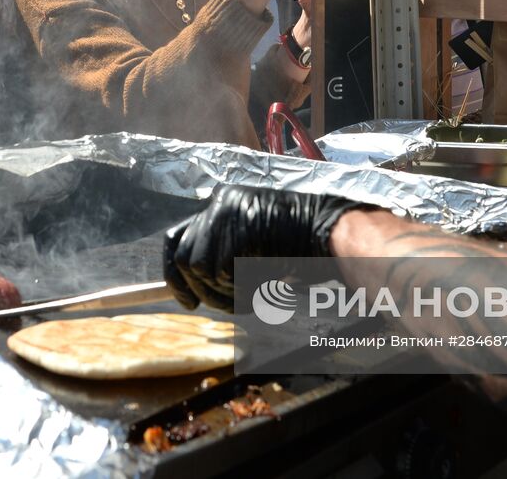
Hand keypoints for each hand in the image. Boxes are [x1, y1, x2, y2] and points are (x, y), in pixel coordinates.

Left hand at [163, 185, 376, 310]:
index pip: (177, 238)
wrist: (332, 231)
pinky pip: (222, 272)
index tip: (186, 300)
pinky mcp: (240, 227)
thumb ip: (225, 254)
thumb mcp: (254, 243)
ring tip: (252, 295)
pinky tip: (262, 289)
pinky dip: (239, 290)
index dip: (174, 274)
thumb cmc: (300, 244)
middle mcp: (220, 203)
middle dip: (200, 289)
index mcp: (222, 203)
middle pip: (186, 257)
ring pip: (202, 267)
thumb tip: (195, 287)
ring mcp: (229, 213)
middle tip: (226, 304)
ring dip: (224, 292)